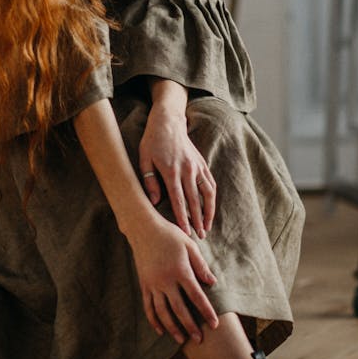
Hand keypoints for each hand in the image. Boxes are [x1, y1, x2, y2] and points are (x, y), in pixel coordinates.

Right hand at [126, 211, 218, 342]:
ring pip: (162, 312)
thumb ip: (201, 265)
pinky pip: (148, 306)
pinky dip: (153, 320)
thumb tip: (212, 283)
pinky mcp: (144, 284)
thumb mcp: (190, 246)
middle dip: (190, 326)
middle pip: (179, 309)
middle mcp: (165, 280)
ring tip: (181, 339)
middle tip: (200, 339)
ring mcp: (152, 284)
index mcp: (180, 270)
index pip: (196, 296)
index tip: (215, 324)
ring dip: (172, 327)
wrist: (143, 228)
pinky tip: (160, 330)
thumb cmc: (169, 235)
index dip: (206, 311)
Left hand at [139, 96, 215, 238]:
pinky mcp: (202, 163)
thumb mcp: (144, 159)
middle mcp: (187, 170)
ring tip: (207, 227)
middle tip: (200, 237)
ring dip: (209, 212)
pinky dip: (212, 197)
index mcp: (171, 171)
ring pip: (207, 193)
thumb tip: (154, 201)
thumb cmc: (152, 141)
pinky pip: (210, 183)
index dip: (183, 218)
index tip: (185, 232)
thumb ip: (149, 180)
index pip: (179, 200)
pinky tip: (211, 208)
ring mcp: (197, 166)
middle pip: (195, 200)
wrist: (168, 121)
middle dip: (198, 220)